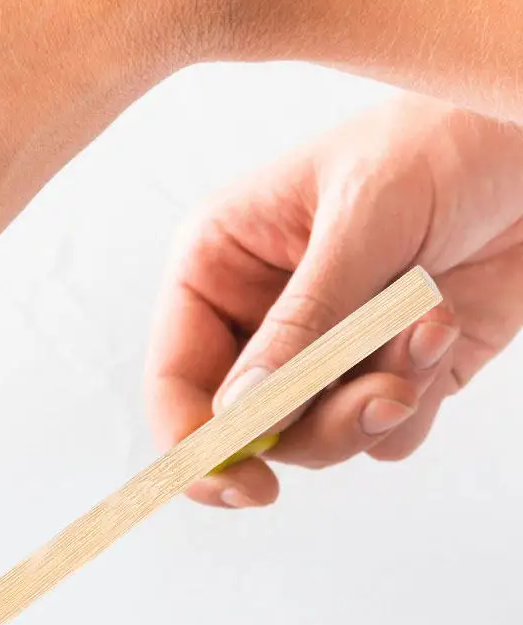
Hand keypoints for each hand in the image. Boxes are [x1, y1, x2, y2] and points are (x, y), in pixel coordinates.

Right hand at [145, 96, 522, 507]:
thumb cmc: (444, 139)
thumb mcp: (362, 220)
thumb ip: (302, 323)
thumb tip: (242, 413)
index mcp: (220, 267)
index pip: (177, 380)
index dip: (198, 443)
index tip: (243, 484)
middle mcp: (260, 317)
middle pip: (248, 428)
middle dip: (314, 424)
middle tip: (380, 402)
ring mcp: (325, 350)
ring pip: (316, 439)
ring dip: (376, 406)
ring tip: (427, 336)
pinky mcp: (388, 371)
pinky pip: (385, 433)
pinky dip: (421, 396)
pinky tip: (446, 324)